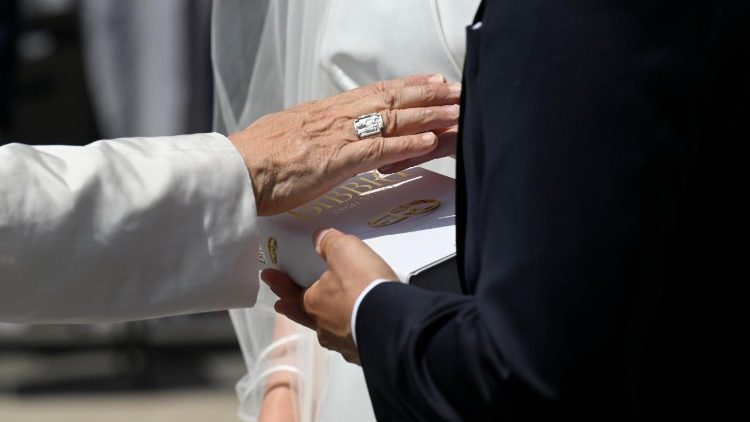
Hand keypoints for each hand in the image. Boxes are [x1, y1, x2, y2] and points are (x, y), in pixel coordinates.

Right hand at [229, 74, 460, 214]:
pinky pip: (379, 150)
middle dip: (427, 94)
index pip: (374, 92)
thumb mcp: (288, 134)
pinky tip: (428, 140)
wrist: (235, 170)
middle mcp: (336, 117)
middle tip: (456, 90)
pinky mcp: (336, 160)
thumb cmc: (256, 158)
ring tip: (455, 112)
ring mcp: (338, 137)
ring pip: (391, 119)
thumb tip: (323, 135)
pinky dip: (407, 144)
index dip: (406, 86)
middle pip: (390, 99)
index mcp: (325, 112)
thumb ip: (312, 133)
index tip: (429, 81)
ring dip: (427, 115)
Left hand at [262, 228, 396, 363]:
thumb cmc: (363, 286)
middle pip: (305, 315)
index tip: (267, 276)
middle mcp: (324, 328)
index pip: (290, 291)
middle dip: (292, 308)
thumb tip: (318, 237)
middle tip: (281, 305)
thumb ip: (329, 242)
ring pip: (328, 331)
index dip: (279, 282)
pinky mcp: (364, 354)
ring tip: (324, 317)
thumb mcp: (345, 251)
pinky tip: (356, 330)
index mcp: (313, 304)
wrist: (395, 323)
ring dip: (323, 322)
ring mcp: (344, 344)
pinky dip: (350, 333)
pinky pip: (351, 341)